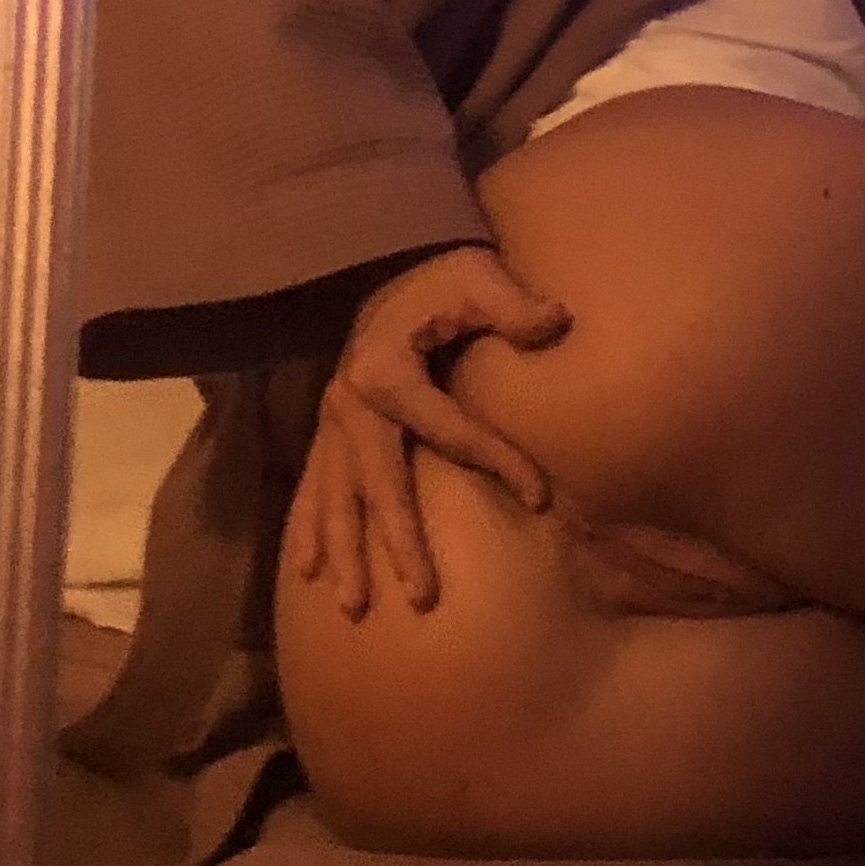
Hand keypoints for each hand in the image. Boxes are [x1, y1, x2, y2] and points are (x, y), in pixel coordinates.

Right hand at [286, 243, 571, 620]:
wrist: (391, 258)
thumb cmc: (442, 272)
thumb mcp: (478, 276)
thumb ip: (514, 305)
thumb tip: (559, 321)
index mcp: (388, 372)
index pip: (453, 431)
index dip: (500, 462)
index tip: (542, 497)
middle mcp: (351, 403)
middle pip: (379, 486)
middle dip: (398, 544)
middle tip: (422, 598)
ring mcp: (333, 419)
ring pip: (335, 498)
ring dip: (344, 552)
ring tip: (355, 607)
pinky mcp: (328, 426)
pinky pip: (313, 485)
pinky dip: (308, 527)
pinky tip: (306, 570)